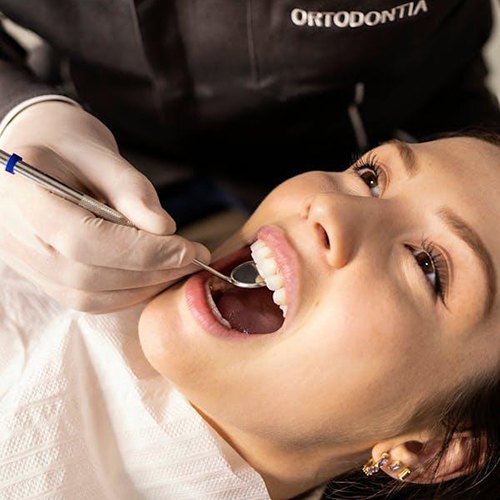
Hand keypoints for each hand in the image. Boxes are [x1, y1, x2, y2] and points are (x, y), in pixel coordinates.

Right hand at [0, 101, 209, 311]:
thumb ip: (130, 190)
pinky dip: (126, 293)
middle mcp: (16, 235)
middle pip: (88, 274)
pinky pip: (87, 299)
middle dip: (150, 271)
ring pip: (89, 295)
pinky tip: (153, 275)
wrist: (38, 152)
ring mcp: (27, 261)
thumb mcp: (100, 153)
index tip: (187, 249)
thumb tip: (163, 228)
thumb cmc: (68, 145)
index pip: (83, 239)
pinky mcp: (43, 276)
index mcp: (22, 193)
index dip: (141, 251)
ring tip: (178, 266)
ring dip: (142, 286)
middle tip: (193, 259)